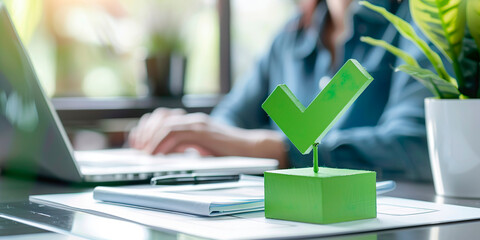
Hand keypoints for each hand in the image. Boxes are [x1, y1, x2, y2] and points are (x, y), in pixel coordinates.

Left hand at [129, 110, 287, 167]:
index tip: (135, 142)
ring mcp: (198, 124)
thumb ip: (184, 148)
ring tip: (144, 153)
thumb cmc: (229, 153)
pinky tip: (157, 154)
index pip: (162, 118)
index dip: (145, 128)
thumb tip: (163, 153)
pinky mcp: (203, 131)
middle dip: (144, 133)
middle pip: (160, 118)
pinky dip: (163, 144)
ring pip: (166, 125)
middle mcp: (193, 119)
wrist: (251, 150)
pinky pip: (177, 133)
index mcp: (191, 122)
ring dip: (151, 139)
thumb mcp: (201, 149)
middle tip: (136, 148)